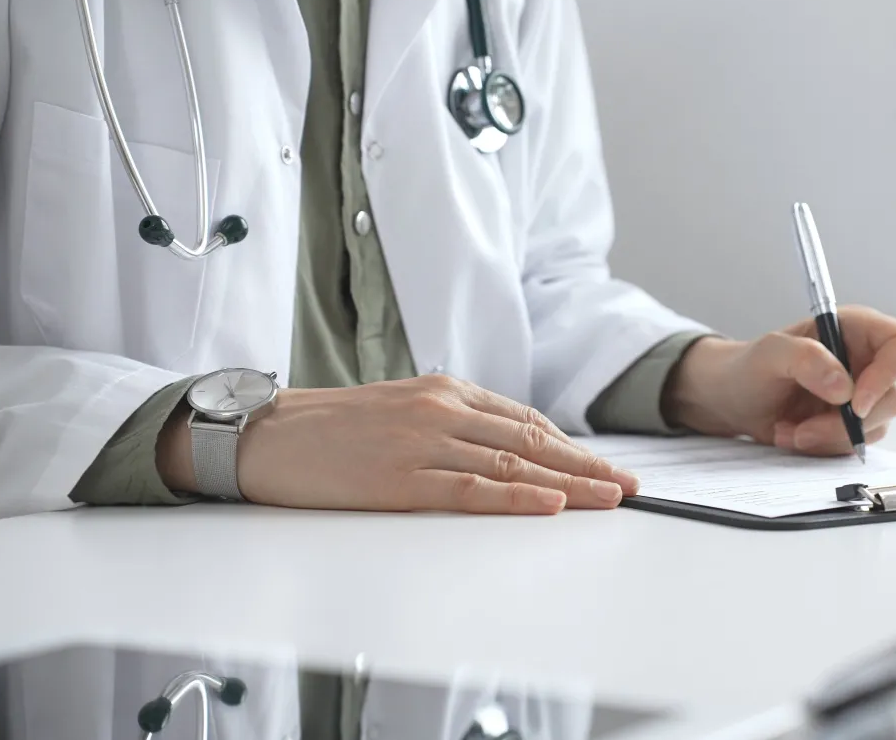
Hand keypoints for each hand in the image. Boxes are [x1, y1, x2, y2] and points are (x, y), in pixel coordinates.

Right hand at [157, 374, 638, 513]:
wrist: (266, 435)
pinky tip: (551, 505)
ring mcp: (424, 443)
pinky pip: (472, 490)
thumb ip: (452, 422)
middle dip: (587, 466)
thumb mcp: (401, 408)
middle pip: (532, 441)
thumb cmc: (332, 429)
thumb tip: (505, 448)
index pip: (526, 420)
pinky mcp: (402, 479)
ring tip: (609, 500)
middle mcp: (442, 410)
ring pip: (513, 464)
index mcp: (445, 391)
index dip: (572, 447)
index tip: (605, 467)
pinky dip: (517, 498)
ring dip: (570, 484)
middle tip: (628, 487)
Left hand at [662, 305, 895, 454]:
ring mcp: (863, 395)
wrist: (732, 401)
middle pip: (894, 398)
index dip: (890, 375)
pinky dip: (823, 449)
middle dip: (846, 423)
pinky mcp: (852, 425)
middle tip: (803, 429)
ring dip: (829, 438)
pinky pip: (855, 447)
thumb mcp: (769, 354)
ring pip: (875, 428)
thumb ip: (805, 358)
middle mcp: (868, 361)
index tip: (853, 402)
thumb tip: (844, 386)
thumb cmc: (748, 367)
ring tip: (789, 431)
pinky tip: (794, 436)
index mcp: (858, 329)